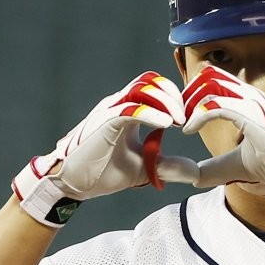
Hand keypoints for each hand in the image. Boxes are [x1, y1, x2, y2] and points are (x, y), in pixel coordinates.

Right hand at [13, 72, 195, 226]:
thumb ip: (167, 165)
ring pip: (141, 89)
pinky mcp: (104, 123)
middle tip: (186, 118)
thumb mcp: (144, 168)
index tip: (188, 118)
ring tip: (179, 120)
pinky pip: (129, 109)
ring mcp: (110, 111)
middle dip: (173, 95)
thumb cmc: (101, 171)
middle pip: (150, 81)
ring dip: (165, 101)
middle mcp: (118, 104)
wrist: (72, 183)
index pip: (154, 87)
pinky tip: (165, 125)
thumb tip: (193, 171)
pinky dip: (150, 114)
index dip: (174, 97)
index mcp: (127, 110)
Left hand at [165, 65, 264, 207]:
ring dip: (190, 103)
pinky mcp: (253, 115)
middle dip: (186, 93)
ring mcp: (253, 103)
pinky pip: (218, 105)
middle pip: (209, 75)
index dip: (193, 91)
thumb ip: (214, 167)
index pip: (215, 79)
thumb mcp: (237, 166)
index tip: (182, 114)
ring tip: (183, 122)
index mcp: (249, 102)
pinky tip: (189, 128)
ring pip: (210, 86)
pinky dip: (198, 115)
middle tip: (178, 116)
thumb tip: (190, 177)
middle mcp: (251, 96)